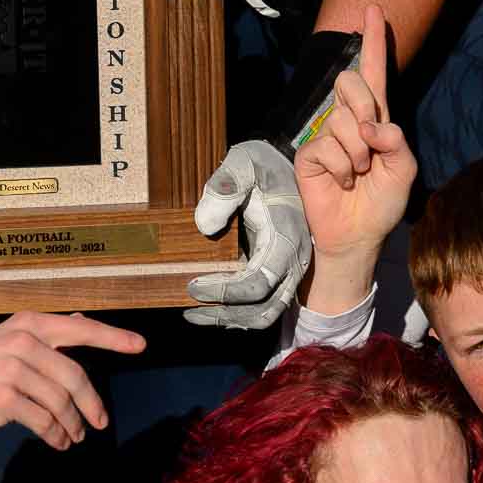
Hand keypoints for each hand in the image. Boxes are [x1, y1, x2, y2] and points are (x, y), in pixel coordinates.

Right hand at [0, 311, 143, 450]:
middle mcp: (21, 341)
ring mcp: (11, 369)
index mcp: (27, 324)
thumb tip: (81, 321)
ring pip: (60, 402)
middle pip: (75, 376)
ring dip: (72, 425)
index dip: (113, 338)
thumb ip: (44, 334)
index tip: (140, 346)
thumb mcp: (6, 341)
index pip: (80, 328)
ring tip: (73, 437)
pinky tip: (57, 442)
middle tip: (99, 424)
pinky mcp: (3, 398)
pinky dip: (55, 436)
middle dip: (91, 404)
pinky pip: (44, 421)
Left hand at [184, 140, 310, 329]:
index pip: (260, 282)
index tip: (193, 286)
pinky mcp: (276, 273)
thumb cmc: (262, 166)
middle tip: (190, 310)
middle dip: (226, 315)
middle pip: (264, 308)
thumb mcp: (244, 163)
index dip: (225, 292)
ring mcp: (287, 270)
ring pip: (265, 313)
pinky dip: (237, 314)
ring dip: (230, 320)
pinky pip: (262, 306)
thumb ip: (225, 186)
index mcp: (286, 238)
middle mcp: (292, 261)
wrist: (283, 166)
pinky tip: (209, 309)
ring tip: (194, 316)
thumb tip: (205, 226)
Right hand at [293, 6, 414, 267]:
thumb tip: (370, 126)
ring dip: (359, 154)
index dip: (373, 41)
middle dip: (365, 108)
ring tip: (359, 174)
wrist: (359, 233)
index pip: (373, 73)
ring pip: (341, 121)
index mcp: (375, 118)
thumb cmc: (382, 200)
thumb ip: (396, 141)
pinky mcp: (309, 155)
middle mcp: (347, 120)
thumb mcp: (404, 168)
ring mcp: (324, 135)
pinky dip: (343, 167)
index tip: (372, 10)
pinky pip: (327, 146)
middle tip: (371, 142)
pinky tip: (343, 182)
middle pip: (351, 82)